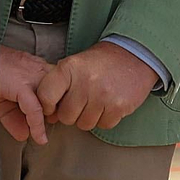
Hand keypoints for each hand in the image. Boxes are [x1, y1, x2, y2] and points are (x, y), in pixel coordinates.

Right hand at [0, 38, 51, 144]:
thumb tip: (24, 134)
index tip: (48, 123)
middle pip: (58, 95)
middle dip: (54, 114)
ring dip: (49, 121)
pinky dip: (37, 126)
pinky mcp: (20, 84)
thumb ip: (14, 114)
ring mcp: (30, 75)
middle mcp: (36, 69)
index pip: (55, 89)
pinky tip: (38, 136)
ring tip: (42, 136)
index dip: (53, 108)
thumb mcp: (0, 96)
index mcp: (34, 68)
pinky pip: (35, 109)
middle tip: (46, 129)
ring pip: (51, 102)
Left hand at [36, 41, 158, 131]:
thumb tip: (48, 115)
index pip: (46, 96)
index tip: (53, 106)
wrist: (134, 54)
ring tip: (96, 101)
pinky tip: (108, 104)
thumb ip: (59, 85)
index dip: (47, 106)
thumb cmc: (100, 62)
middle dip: (72, 112)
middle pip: (66, 116)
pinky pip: (103, 125)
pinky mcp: (118, 107)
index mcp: (70, 68)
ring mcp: (102, 95)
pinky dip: (104, 118)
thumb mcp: (75, 64)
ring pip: (84, 124)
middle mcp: (85, 82)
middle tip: (81, 101)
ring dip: (88, 117)